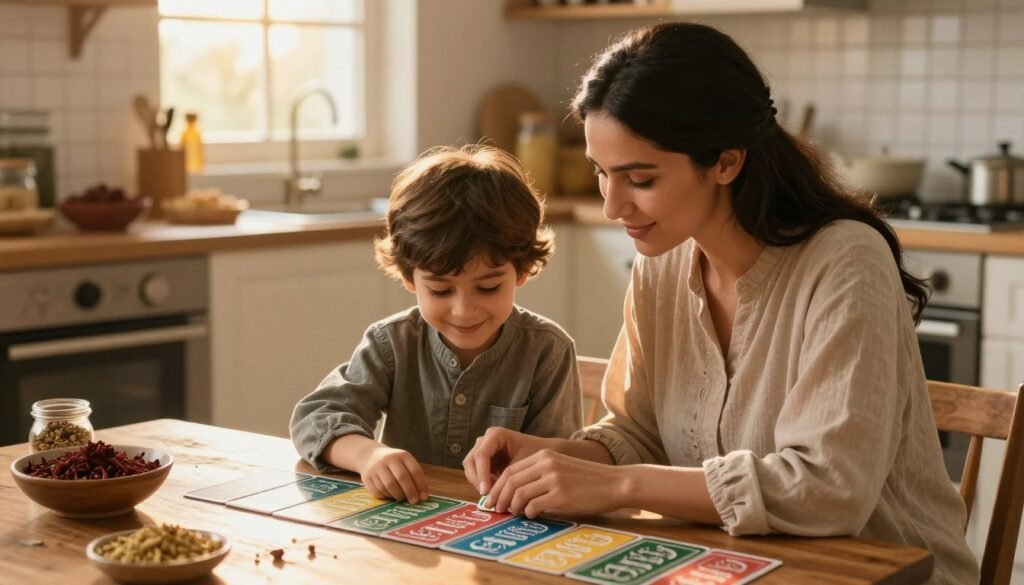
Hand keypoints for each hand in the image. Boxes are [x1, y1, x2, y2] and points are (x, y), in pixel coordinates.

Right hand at [360, 446, 428, 502]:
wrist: (370, 456)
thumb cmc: (394, 463)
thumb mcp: (405, 463)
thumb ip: (414, 476)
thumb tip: (422, 495)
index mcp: (402, 455)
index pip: (415, 470)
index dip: (421, 485)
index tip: (424, 497)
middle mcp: (389, 459)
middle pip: (402, 477)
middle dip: (410, 492)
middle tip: (414, 501)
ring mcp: (376, 467)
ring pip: (389, 485)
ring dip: (398, 495)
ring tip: (402, 498)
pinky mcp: (367, 477)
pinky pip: (378, 491)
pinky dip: (386, 496)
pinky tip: (390, 496)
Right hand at [462, 427, 550, 495]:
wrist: (543, 453)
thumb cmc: (536, 455)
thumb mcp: (522, 465)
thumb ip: (508, 478)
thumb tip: (496, 495)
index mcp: (495, 434)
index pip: (481, 455)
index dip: (481, 474)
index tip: (485, 492)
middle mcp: (485, 439)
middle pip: (471, 461)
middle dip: (477, 480)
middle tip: (488, 497)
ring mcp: (482, 449)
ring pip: (471, 469)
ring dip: (479, 483)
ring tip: (495, 494)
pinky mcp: (484, 460)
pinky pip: (477, 473)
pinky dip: (483, 483)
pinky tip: (496, 492)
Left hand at [487, 449, 625, 517]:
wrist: (615, 483)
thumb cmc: (589, 480)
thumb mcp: (562, 469)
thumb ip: (541, 476)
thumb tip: (516, 494)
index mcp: (544, 456)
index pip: (511, 470)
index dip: (498, 487)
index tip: (493, 499)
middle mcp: (546, 464)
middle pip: (510, 481)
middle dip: (499, 497)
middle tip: (497, 510)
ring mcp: (553, 479)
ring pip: (519, 494)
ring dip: (513, 507)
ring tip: (514, 514)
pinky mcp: (561, 495)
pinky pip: (534, 506)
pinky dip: (528, 512)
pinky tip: (532, 515)